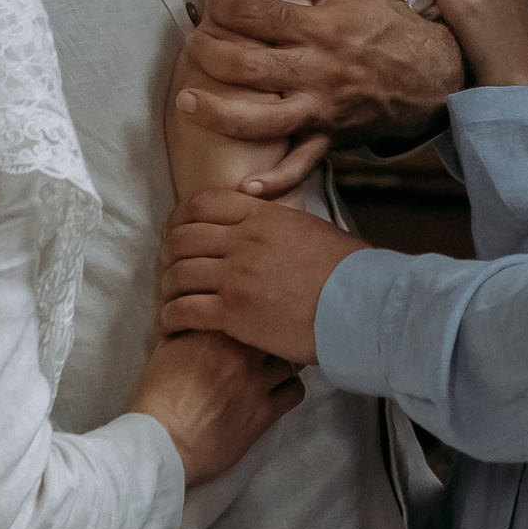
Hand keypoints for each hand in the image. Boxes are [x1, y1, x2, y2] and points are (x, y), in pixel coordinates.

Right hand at [125, 329, 304, 486]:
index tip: (253, 323)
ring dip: (282, 364)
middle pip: (275, 331)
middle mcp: (241, 350)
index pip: (250, 308)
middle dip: (272, 337)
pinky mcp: (266, 411)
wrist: (160, 441)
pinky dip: (289, 390)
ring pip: (289, 361)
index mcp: (215, 329)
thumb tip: (195, 316)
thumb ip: (187, 327)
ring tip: (272, 372)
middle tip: (268, 345)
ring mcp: (257, 380)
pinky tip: (277, 395)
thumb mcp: (166, 349)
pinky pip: (296, 391)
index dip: (254, 316)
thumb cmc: (156, 397)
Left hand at [158, 192, 370, 365]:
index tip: (176, 232)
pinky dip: (171, 317)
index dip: (180, 217)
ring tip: (169, 300)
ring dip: (167, 288)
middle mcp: (241, 240)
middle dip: (168, 253)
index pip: (202, 204)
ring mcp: (234, 276)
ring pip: (178, 273)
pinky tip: (171, 325)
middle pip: (182, 238)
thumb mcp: (312, 229)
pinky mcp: (233, 313)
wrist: (360, 305)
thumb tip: (274, 219)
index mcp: (261, 216)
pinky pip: (185, 309)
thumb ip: (281, 223)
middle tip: (168, 269)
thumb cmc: (348, 271)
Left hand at [180, 0, 463, 154]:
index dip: (224, 6)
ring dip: (220, 115)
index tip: (213, 5)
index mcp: (322, 26)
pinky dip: (275, 181)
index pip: (257, 15)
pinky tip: (246, 187)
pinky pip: (301, 164)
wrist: (429, 72)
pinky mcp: (329, 135)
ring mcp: (322, 108)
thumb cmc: (380, 20)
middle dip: (209, 56)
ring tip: (187, 103)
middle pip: (248, 67)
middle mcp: (318, 70)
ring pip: (263, 120)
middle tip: (193, 46)